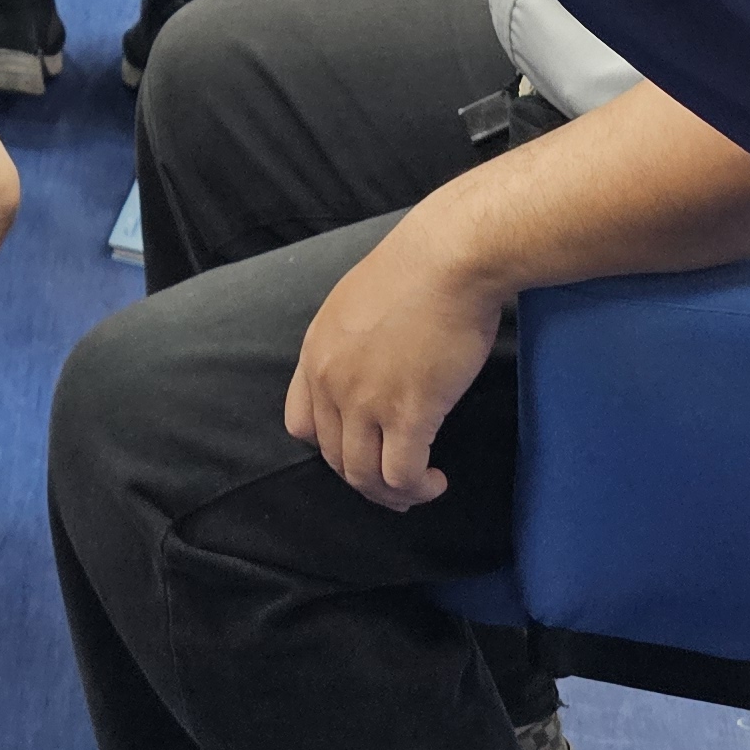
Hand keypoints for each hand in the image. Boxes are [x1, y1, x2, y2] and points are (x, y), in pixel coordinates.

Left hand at [284, 216, 505, 508]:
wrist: (449, 256)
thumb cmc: (418, 269)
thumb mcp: (358, 302)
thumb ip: (352, 341)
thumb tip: (373, 366)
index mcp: (315, 351)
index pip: (300, 424)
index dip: (331, 445)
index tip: (363, 446)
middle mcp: (331, 381)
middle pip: (333, 457)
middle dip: (365, 477)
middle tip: (397, 479)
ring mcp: (366, 400)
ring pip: (364, 477)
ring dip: (391, 493)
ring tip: (419, 486)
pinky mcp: (408, 413)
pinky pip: (402, 475)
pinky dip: (417, 488)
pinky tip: (436, 480)